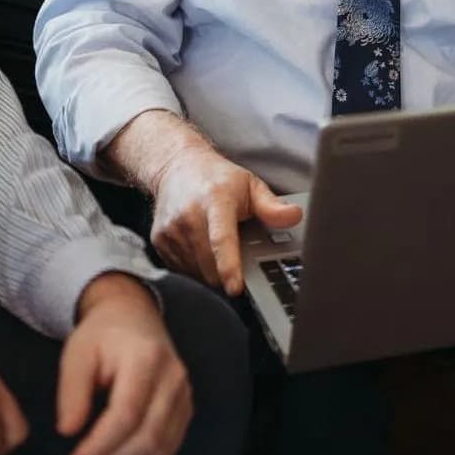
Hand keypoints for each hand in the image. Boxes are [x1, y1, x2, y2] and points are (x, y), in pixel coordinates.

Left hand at [57, 274, 192, 454]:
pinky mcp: (186, 408)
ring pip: (162, 448)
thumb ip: (72, 390)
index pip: (127, 414)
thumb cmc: (103, 335)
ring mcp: (184, 394)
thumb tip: (69, 430)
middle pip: (148, 436)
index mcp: (146, 357)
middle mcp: (173, 377)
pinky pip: (169, 447)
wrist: (134, 317)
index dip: (101, 445)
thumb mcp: (77, 352)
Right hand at [149, 144, 301, 294]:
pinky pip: (182, 270)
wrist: (176, 166)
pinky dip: (195, 268)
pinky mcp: (158, 241)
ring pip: (197, 273)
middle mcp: (188, 215)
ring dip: (211, 271)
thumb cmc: (217, 179)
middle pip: (210, 265)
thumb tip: (295, 216)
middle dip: (227, 273)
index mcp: (214, 200)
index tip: (236, 288)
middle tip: (237, 256)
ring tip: (215, 246)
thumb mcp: (250, 185)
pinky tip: (200, 248)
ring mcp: (170, 230)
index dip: (229, 266)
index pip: (221, 239)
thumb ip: (271, 206)